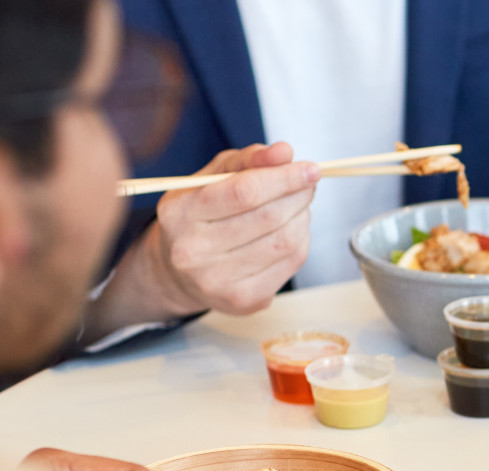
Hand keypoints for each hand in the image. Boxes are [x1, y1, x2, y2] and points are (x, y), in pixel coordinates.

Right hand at [117, 142, 317, 318]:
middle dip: (298, 195)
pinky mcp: (243, 300)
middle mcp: (193, 251)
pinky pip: (291, 264)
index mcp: (180, 214)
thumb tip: (284, 152)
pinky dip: (301, 241)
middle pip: (269, 217)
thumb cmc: (199, 217)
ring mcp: (218, 281)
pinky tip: (292, 230)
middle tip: (308, 183)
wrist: (177, 272)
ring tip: (297, 206)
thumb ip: (247, 160)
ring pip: (285, 241)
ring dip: (302, 217)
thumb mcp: (211, 178)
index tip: (311, 169)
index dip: (284, 178)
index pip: (244, 192)